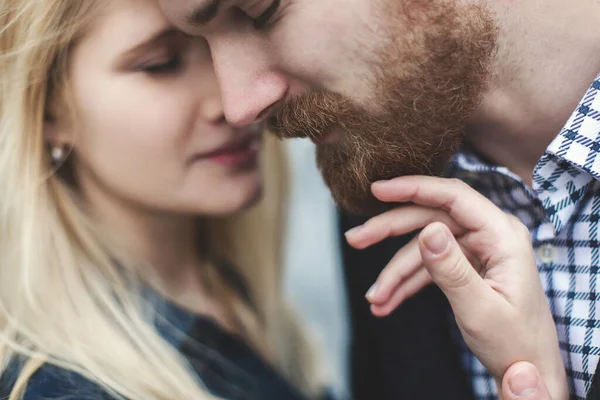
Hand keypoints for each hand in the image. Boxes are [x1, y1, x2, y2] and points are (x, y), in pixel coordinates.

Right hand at [345, 176, 567, 399]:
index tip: (378, 189)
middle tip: (355, 239)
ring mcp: (477, 250)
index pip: (453, 196)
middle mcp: (489, 235)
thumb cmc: (516, 344)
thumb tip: (426, 231)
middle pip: (430, 219)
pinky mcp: (466, 266)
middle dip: (389, 232)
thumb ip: (453, 269)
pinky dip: (406, 284)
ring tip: (374, 298)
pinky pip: (428, 267)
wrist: (529, 368)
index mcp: (502, 235)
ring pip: (422, 247)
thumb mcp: (481, 309)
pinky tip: (387, 302)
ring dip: (394, 272)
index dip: (413, 188)